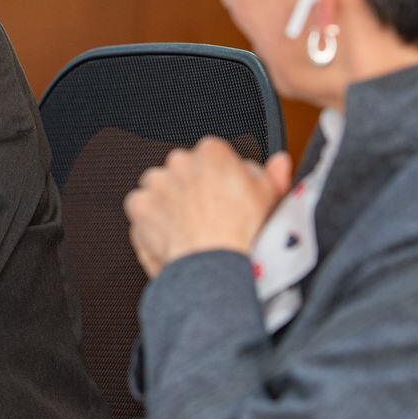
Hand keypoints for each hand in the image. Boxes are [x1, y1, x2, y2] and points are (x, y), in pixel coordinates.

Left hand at [124, 137, 293, 278]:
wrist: (214, 266)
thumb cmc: (244, 235)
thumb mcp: (271, 199)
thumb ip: (271, 174)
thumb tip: (278, 162)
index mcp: (212, 152)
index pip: (212, 156)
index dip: (219, 179)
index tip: (224, 197)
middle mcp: (180, 161)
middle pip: (184, 170)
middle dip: (191, 189)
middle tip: (207, 216)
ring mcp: (156, 182)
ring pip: (160, 188)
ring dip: (169, 203)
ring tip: (188, 229)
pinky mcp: (139, 205)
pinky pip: (142, 210)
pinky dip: (151, 221)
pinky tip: (171, 236)